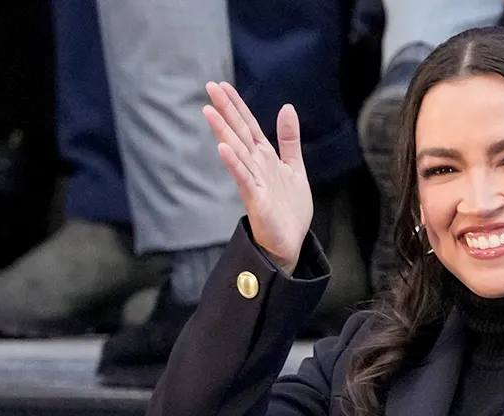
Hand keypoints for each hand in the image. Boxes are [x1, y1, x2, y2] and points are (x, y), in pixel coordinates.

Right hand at [203, 81, 311, 274]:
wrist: (290, 242)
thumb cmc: (289, 208)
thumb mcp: (294, 167)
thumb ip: (289, 139)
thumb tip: (286, 107)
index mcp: (264, 158)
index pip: (249, 126)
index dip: (237, 105)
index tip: (222, 85)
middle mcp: (256, 166)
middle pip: (239, 133)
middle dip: (226, 110)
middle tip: (209, 86)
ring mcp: (253, 182)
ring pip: (237, 152)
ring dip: (223, 131)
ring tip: (209, 111)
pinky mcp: (255, 200)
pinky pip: (243, 179)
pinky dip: (234, 163)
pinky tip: (223, 149)